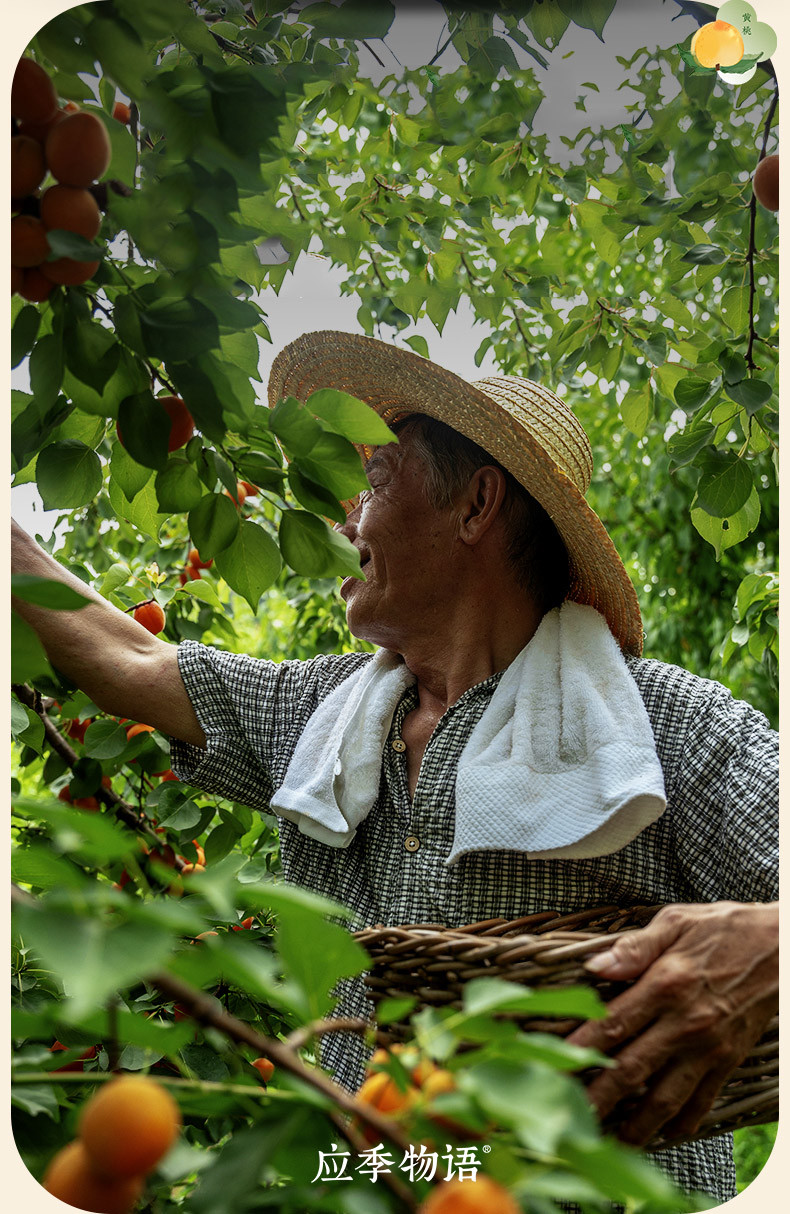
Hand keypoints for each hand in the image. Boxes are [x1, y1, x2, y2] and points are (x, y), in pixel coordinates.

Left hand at [566, 900, 777, 1145]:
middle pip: (632, 1069)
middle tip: (571, 1118)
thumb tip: (595, 966)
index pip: (613, 1024)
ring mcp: (709, 1047)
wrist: (782, 946)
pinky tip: (663, 1135)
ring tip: (610, 1141)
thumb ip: (634, 947)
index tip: (555, 1066)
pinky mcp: (729, 1059)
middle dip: (598, 1098)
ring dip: (636, 1124)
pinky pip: (702, 1100)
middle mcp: (685, 1022)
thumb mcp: (676, 922)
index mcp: (666, 984)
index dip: (581, 1048)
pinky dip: (682, 1123)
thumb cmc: (725, 928)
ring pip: (666, 1097)